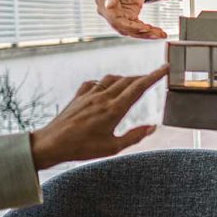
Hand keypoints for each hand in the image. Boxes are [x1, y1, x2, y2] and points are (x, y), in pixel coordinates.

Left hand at [29, 66, 168, 169]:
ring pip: (112, 79)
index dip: (154, 76)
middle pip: (128, 80)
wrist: (51, 144)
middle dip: (143, 76)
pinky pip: (94, 83)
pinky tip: (105, 88)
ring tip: (132, 83)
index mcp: (114, 109)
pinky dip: (104, 82)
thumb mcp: (112, 148)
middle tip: (154, 76)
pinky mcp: (78, 96)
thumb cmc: (81, 148)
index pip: (139, 87)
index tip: (165, 68)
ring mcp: (89, 95)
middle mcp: (103, 98)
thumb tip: (153, 127)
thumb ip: (134, 136)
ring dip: (125, 78)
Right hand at [96, 0, 166, 38]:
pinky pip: (137, 27)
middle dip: (141, 32)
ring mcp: (119, 15)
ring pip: (131, 30)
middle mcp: (109, 12)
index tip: (144, 28)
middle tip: (157, 33)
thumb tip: (108, 6)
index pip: (114, 19)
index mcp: (102, 2)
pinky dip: (148, 31)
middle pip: (123, 28)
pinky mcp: (129, 16)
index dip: (129, 26)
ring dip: (147, 34)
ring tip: (161, 34)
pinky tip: (159, 32)